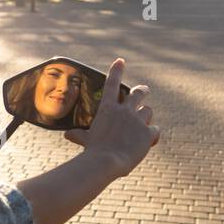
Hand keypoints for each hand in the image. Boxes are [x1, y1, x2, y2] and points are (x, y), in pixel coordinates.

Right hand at [63, 58, 158, 179]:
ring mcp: (137, 120)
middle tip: (144, 91)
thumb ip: (79, 135)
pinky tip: (148, 143)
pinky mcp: (148, 132)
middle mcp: (124, 111)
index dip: (116, 71)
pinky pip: (155, 130)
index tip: (120, 61)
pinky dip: (152, 136)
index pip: (111, 84)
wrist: (106, 162)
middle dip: (142, 91)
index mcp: (107, 109)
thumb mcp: (86, 140)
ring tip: (141, 127)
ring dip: (146, 117)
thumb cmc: (93, 151)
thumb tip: (68, 135)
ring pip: (148, 111)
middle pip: (138, 93)